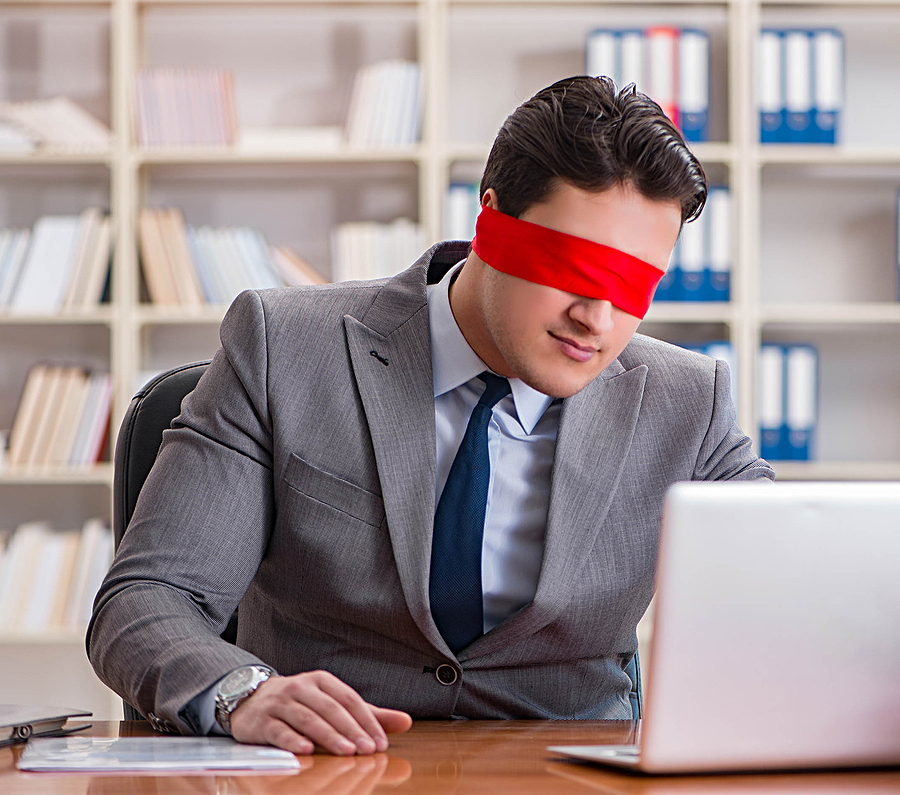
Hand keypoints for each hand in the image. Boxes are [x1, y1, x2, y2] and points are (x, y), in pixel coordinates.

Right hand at [229, 669, 411, 755]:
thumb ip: (368, 714)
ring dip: (328, 736)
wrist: (249, 699)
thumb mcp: (332, 703)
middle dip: (351, 730)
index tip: (380, 743)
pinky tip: (307, 751)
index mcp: (322, 681)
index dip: (366, 721)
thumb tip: (406, 721)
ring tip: (346, 752)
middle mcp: (301, 687)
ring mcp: (280, 702)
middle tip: (367, 750)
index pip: (349, 700)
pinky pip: (279, 730)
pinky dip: (293, 740)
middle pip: (331, 709)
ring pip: (307, 719)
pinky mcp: (261, 720)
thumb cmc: (300, 704)